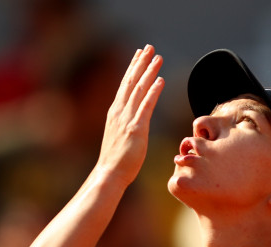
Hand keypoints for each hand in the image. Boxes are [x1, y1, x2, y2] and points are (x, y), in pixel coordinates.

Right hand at [97, 45, 163, 186]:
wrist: (109, 173)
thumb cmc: (116, 160)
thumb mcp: (120, 137)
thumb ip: (126, 125)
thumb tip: (133, 122)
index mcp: (115, 113)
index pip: (124, 85)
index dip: (132, 67)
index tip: (138, 54)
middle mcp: (119, 112)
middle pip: (131, 82)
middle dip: (140, 63)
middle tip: (149, 48)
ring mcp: (126, 119)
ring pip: (139, 90)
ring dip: (149, 72)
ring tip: (158, 58)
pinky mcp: (136, 129)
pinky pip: (146, 106)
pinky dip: (153, 92)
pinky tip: (160, 80)